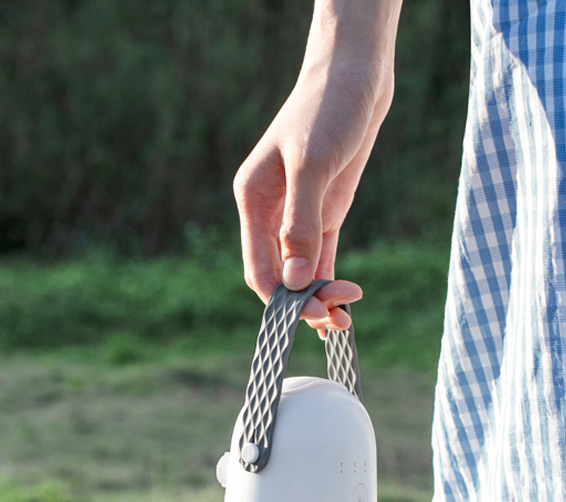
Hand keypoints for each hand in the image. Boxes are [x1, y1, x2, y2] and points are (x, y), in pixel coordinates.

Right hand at [233, 0, 401, 332]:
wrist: (356, 73)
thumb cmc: (327, 108)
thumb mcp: (312, 164)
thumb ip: (299, 224)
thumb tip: (293, 281)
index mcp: (253, 202)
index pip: (258, 268)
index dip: (279, 298)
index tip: (307, 314)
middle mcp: (270, 215)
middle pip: (280, 276)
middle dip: (303, 302)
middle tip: (335, 319)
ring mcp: (297, 216)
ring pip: (300, 272)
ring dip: (319, 297)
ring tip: (345, 317)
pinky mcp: (324, 212)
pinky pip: (321, 258)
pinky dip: (329, 280)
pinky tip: (344, 299)